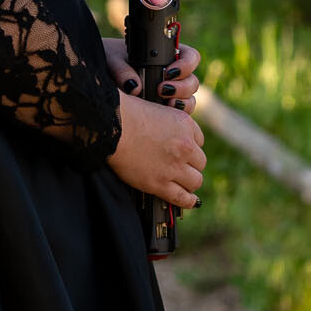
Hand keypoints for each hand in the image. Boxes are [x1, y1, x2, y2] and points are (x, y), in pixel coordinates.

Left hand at [102, 36, 201, 112]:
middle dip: (182, 87)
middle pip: (192, 80)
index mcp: (165, 55)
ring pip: (189, 98)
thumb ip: (122, 69)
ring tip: (166, 104)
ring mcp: (169, 92)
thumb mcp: (111, 59)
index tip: (168, 72)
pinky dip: (177, 116)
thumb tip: (134, 87)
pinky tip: (166, 116)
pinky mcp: (164, 109)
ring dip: (182, 102)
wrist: (96, 76)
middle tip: (162, 90)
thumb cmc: (107, 59)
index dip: (186, 65)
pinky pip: (180, 114)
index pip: (190, 57)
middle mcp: (171, 74)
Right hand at [108, 89, 206, 211]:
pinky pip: (182, 197)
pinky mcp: (160, 183)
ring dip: (189, 181)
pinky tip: (191, 201)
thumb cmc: (125, 114)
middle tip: (180, 166)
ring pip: (195, 181)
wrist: (110, 125)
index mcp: (184, 124)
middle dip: (190, 164)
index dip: (190, 146)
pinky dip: (188, 200)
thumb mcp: (155, 108)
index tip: (183, 151)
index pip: (199, 140)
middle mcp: (185, 146)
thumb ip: (167, 122)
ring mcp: (173, 166)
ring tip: (182, 182)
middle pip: (200, 162)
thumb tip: (167, 132)